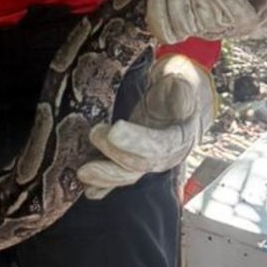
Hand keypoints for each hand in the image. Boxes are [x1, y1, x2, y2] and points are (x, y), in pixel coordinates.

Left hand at [76, 54, 214, 199]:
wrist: (180, 93)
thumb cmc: (178, 82)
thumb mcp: (182, 75)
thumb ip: (181, 84)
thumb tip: (177, 85)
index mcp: (181, 135)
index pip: (159, 145)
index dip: (136, 141)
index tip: (114, 130)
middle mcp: (166, 154)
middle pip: (140, 165)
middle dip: (115, 157)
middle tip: (94, 136)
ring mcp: (149, 159)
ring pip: (128, 175)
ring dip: (105, 176)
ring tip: (83, 172)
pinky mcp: (133, 158)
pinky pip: (120, 175)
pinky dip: (105, 185)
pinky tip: (90, 191)